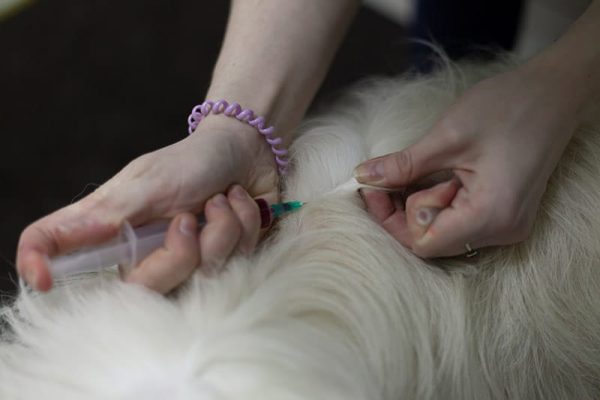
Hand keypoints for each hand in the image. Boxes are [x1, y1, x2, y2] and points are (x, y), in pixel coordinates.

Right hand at [16, 116, 278, 292]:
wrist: (247, 151)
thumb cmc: (193, 161)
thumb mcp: (148, 182)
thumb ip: (106, 216)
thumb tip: (45, 246)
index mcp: (112, 229)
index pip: (58, 251)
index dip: (40, 267)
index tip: (45, 280)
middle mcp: (142, 254)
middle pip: (147, 289)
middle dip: (184, 249)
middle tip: (191, 214)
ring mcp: (184, 265)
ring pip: (203, 277)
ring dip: (224, 228)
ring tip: (222, 199)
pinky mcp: (223, 265)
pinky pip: (239, 263)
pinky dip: (246, 226)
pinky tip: (241, 205)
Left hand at [355, 60, 581, 256]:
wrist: (555, 91)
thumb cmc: (508, 106)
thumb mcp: (447, 136)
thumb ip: (403, 166)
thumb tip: (363, 178)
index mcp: (491, 216)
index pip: (423, 244)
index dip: (391, 220)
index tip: (374, 188)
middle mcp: (503, 231)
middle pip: (432, 241)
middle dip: (407, 209)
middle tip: (404, 171)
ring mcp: (507, 225)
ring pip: (444, 232)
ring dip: (424, 204)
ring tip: (436, 167)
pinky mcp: (505, 214)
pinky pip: (459, 222)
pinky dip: (440, 202)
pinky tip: (440, 175)